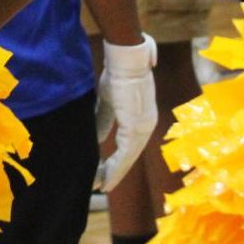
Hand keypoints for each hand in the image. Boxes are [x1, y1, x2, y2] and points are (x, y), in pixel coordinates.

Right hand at [93, 34, 158, 191]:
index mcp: (142, 118)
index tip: (102, 174)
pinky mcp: (136, 126)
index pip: (129, 146)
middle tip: (99, 186)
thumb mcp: (108, 100)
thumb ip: (104, 120)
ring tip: (99, 187)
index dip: (116, 161)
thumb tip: (97, 138)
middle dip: (114, 172)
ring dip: (113, 174)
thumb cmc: (116, 71)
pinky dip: (115, 169)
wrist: (124, 56)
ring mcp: (143, 126)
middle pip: (130, 156)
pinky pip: (125, 154)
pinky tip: (105, 179)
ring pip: (128, 159)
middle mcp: (147, 125)